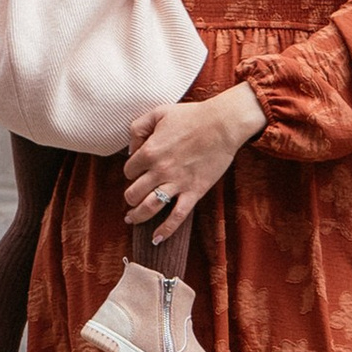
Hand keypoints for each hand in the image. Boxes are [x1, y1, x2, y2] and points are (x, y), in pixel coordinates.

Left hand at [124, 85, 264, 227]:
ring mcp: (177, 183)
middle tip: (132, 198)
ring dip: (137, 216)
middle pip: (133, 193)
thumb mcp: (159, 112)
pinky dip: (165, 231)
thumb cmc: (192, 116)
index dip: (131, 171)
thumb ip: (138, 127)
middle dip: (130, 197)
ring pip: (148, 208)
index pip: (128, 170)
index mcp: (149, 151)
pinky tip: (156, 239)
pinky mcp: (193, 192)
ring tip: (132, 219)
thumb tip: (131, 149)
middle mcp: (159, 170)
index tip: (138, 171)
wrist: (223, 124)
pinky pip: (176, 217)